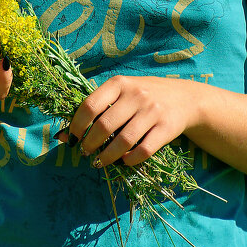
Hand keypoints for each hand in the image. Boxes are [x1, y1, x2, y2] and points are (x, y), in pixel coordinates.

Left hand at [58, 75, 195, 168]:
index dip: (77, 126)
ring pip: (123, 142)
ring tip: (99, 162)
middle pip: (104, 126)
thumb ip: (96, 109)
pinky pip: (143, 150)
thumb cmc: (143, 96)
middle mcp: (136, 95)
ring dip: (107, 157)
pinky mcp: (166, 128)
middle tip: (86, 153)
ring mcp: (152, 111)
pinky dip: (130, 160)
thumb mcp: (121, 93)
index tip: (73, 138)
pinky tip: (123, 161)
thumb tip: (62, 136)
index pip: (89, 106)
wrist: (185, 98)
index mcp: (119, 83)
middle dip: (90, 145)